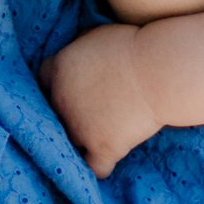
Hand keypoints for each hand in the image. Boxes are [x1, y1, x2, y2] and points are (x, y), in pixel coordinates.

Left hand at [44, 22, 162, 179]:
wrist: (160, 71)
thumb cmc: (135, 46)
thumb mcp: (98, 35)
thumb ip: (79, 47)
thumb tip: (77, 53)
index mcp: (59, 69)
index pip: (43, 82)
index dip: (56, 87)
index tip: (69, 91)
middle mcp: (61, 100)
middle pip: (54, 114)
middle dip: (67, 114)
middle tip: (90, 112)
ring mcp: (79, 127)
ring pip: (71, 142)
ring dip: (82, 140)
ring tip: (100, 137)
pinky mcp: (102, 147)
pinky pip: (95, 168)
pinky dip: (101, 167)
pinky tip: (107, 162)